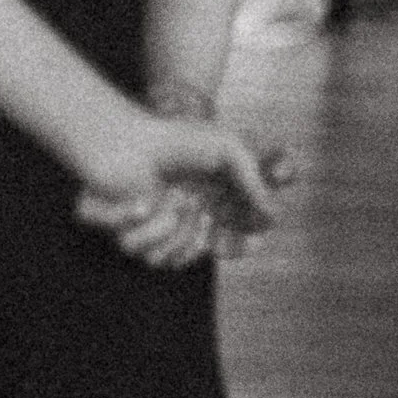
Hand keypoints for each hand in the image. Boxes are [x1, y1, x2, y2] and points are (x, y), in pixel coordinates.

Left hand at [72, 103, 288, 269]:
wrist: (124, 138)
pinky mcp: (128, 234)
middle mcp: (185, 222)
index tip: (253, 241)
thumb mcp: (228, 148)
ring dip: (170, 228)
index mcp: (211, 206)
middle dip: (204, 236)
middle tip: (198, 208)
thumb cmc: (174, 139)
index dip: (243, 246)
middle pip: (204, 253)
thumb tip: (274, 217)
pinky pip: (141, 251)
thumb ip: (255, 180)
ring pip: (171, 259)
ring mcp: (155, 230)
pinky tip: (141, 201)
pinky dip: (142, 225)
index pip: (233, 242)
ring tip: (168, 196)